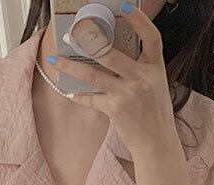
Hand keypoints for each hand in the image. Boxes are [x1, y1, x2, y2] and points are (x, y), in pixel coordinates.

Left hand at [47, 2, 176, 156]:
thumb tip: (112, 53)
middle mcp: (142, 77)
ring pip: (93, 74)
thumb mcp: (155, 84)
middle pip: (110, 53)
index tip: (124, 6)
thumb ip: (140, 67)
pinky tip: (69, 92)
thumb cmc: (155, 112)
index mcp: (155, 67)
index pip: (151, 37)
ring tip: (56, 60)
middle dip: (88, 41)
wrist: (157, 142)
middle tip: (72, 33)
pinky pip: (91, 98)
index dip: (139, 20)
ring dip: (71, 67)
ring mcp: (128, 93)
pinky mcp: (115, 109)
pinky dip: (79, 96)